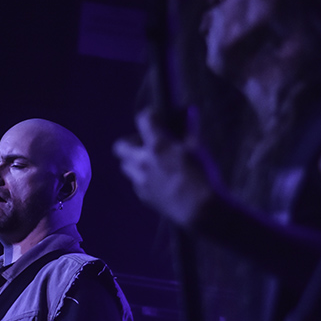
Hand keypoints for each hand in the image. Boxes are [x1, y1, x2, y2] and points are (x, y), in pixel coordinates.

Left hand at [113, 107, 226, 228]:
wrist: (198, 210)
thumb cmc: (201, 176)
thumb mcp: (197, 148)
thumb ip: (188, 128)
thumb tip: (187, 111)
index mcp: (157, 145)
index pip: (143, 119)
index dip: (149, 115)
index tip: (155, 117)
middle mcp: (142, 161)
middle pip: (120, 146)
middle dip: (131, 142)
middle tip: (146, 144)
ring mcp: (140, 180)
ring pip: (125, 166)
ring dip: (135, 161)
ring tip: (152, 164)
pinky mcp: (142, 195)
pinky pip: (135, 182)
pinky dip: (143, 178)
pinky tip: (159, 181)